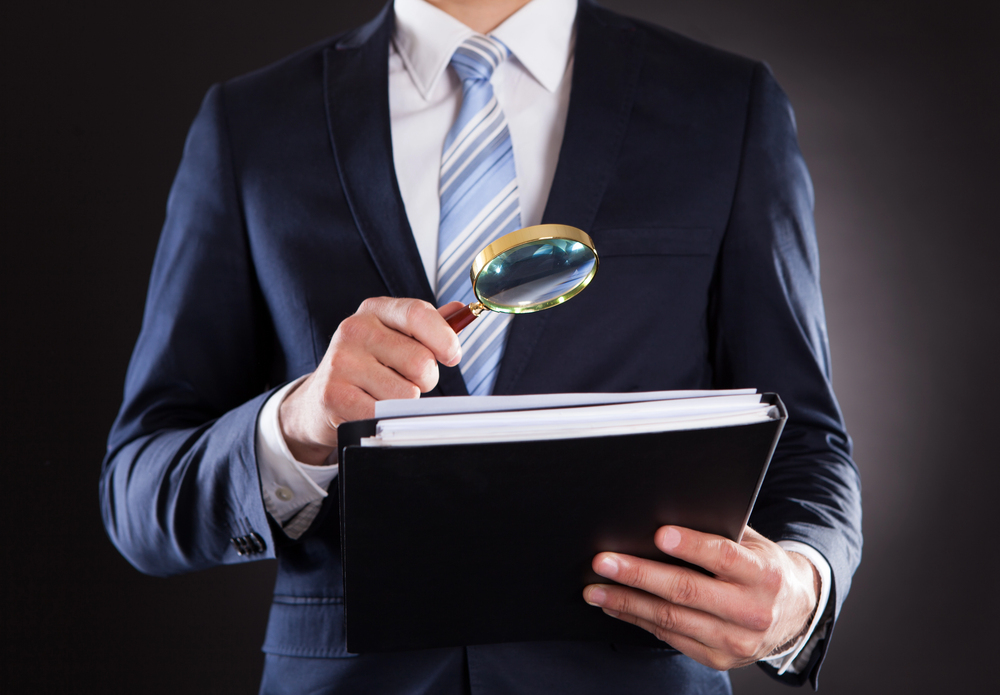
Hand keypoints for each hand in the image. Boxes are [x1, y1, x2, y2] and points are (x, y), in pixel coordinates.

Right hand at [279, 297, 464, 464]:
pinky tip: (369, 408)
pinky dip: (386, 418)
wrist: (318, 400)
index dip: (444, 338)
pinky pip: (385, 414)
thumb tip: (460, 311)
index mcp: (374, 310)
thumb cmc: (367, 367)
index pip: (418, 314)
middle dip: (424, 380)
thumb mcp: (394, 338)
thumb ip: (428, 326)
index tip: (452, 356)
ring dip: (404, 403)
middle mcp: (354, 329)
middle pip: (420, 361)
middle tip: (405, 381)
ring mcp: (341, 362)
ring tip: (383, 395)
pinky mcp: (334, 395)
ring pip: (407, 393)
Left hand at [583, 526, 818, 670]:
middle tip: (604, 562)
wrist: (795, 613)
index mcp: (763, 574)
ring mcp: (735, 640)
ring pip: (671, 619)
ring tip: (596, 589)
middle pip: (687, 591)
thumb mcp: (753, 543)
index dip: (691, 545)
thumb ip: (719, 531)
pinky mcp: (719, 658)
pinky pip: (670, 636)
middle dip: (639, 574)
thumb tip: (665, 512)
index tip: (659, 534)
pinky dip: (638, 620)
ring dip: (627, 602)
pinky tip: (616, 606)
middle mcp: (752, 610)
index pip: (723, 556)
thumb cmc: (761, 567)